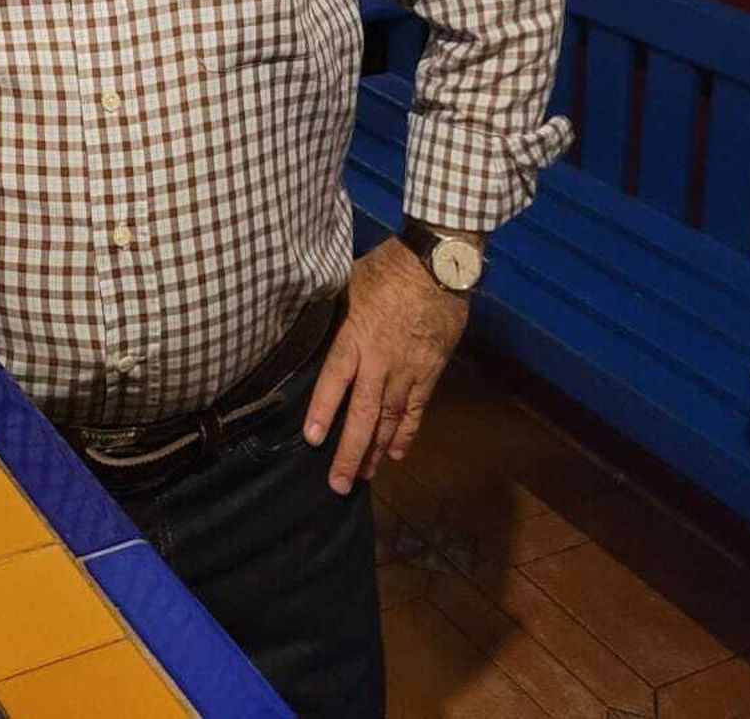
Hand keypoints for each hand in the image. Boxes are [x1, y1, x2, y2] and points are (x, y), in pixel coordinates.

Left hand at [303, 235, 468, 493]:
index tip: (313, 439)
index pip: (334, 379)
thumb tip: (312, 318)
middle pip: (363, 414)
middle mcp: (380, 361)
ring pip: (389, 419)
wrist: (437, 266)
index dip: (323, 410)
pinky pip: (417, 409)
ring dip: (376, 450)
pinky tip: (397, 453)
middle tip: (338, 483)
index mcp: (356, 336)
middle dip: (350, 451)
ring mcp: (408, 370)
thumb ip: (334, 309)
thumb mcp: (349, 281)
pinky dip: (406, 433)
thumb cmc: (388, 267)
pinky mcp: (431, 372)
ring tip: (363, 476)